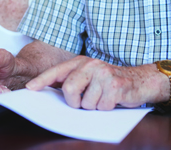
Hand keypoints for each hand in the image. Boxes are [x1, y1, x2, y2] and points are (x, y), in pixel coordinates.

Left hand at [26, 56, 164, 109]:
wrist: (141, 80)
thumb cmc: (111, 82)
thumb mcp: (90, 77)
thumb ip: (72, 81)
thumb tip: (49, 91)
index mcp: (82, 62)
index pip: (57, 71)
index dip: (42, 81)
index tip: (30, 89)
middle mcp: (92, 65)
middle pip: (69, 90)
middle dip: (75, 103)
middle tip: (85, 102)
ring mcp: (104, 74)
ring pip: (86, 103)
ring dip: (93, 107)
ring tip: (102, 98)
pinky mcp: (116, 85)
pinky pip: (101, 107)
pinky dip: (106, 109)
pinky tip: (113, 100)